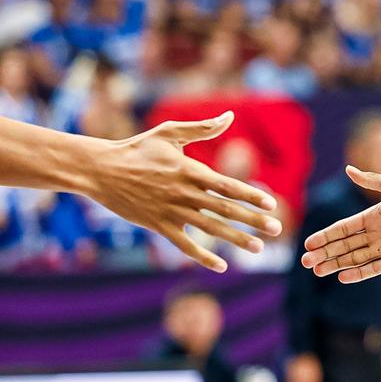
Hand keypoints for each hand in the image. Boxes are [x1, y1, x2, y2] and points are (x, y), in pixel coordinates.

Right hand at [93, 112, 281, 272]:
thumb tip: (230, 115)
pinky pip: (184, 246)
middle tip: (278, 230)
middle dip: (253, 221)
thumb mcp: (170, 133)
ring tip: (258, 248)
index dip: (251, 196)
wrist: (102, 170)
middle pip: (225, 210)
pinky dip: (203, 257)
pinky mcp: (158, 226)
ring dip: (236, 240)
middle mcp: (184, 193)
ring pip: (210, 229)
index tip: (271, 204)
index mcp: (190, 170)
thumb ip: (202, 128)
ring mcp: (171, 211)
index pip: (227, 186)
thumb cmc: (137, 148)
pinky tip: (221, 266)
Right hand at [299, 167, 380, 281]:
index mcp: (372, 216)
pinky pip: (373, 268)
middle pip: (344, 246)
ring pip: (354, 258)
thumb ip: (372, 180)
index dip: (326, 236)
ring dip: (335, 264)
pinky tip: (342, 277)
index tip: (309, 243)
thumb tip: (348, 169)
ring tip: (317, 270)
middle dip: (324, 253)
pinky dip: (358, 273)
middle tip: (306, 261)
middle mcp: (375, 233)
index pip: (343, 228)